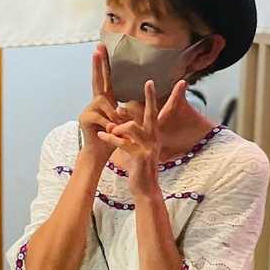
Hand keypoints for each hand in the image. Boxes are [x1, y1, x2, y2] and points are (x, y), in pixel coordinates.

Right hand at [78, 45, 123, 162]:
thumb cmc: (111, 138)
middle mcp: (95, 101)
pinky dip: (109, 124)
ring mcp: (88, 108)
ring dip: (114, 115)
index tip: (100, 48)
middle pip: (97, 79)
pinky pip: (101, 115)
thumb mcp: (121, 122)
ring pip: (105, 103)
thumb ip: (123, 111)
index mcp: (105, 100)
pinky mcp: (85, 117)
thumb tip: (126, 105)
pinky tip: (110, 131)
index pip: (105, 78)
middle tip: (97, 48)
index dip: (103, 64)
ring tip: (116, 128)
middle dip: (98, 64)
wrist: (99, 153)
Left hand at [105, 79, 189, 196]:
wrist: (145, 188)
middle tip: (149, 82)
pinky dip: (110, 139)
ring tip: (108, 130)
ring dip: (117, 127)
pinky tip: (102, 136)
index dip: (162, 97)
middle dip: (151, 97)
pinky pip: (123, 143)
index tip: (167, 81)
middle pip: (153, 113)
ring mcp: (148, 147)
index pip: (159, 112)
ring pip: (132, 127)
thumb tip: (120, 112)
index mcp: (153, 133)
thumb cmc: (138, 165)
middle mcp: (154, 137)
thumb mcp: (136, 144)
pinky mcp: (140, 156)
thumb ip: (131, 130)